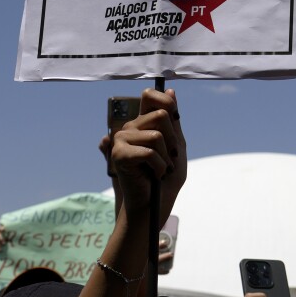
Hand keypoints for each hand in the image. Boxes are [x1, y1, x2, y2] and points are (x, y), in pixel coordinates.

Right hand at [111, 89, 186, 214]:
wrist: (154, 205)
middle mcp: (129, 128)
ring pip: (157, 135)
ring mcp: (121, 140)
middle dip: (173, 141)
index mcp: (142, 123)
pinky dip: (160, 167)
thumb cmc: (166, 178)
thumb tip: (171, 91)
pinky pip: (150, 151)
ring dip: (166, 157)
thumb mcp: (176, 146)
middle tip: (168, 159)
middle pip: (162, 115)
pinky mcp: (119, 154)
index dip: (167, 103)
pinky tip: (153, 176)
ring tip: (160, 169)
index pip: (150, 95)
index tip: (174, 123)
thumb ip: (174, 121)